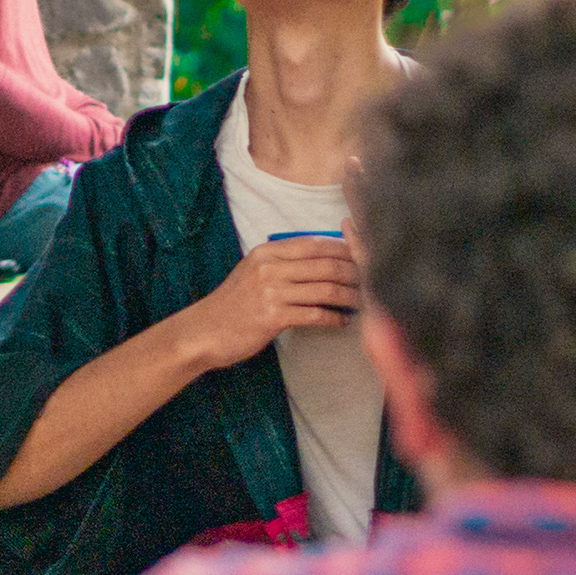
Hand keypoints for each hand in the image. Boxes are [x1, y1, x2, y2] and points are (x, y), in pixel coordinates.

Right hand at [175, 236, 359, 370]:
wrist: (204, 331)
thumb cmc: (233, 304)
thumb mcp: (253, 272)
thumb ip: (283, 263)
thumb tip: (322, 259)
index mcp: (267, 252)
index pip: (315, 244)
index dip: (344, 249)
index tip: (362, 258)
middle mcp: (270, 268)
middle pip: (325, 265)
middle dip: (354, 273)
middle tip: (371, 281)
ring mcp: (271, 292)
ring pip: (325, 289)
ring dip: (349, 296)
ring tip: (361, 301)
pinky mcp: (273, 317)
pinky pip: (315, 315)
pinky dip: (334, 318)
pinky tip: (342, 321)